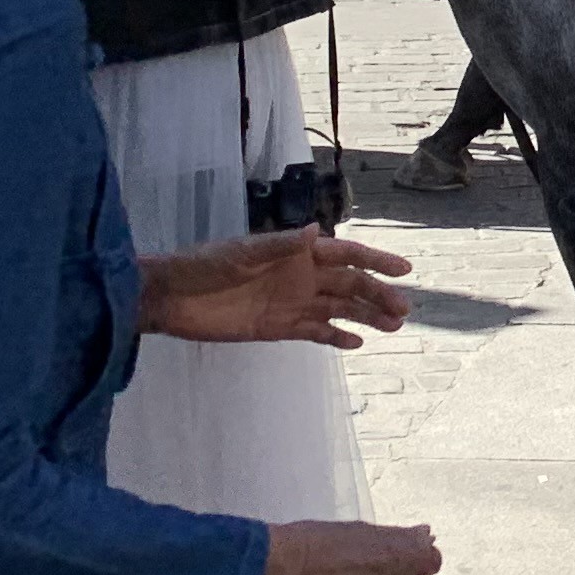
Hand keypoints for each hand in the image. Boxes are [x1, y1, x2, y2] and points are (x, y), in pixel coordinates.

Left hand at [145, 230, 416, 349]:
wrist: (170, 298)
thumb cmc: (204, 266)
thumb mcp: (241, 253)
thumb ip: (280, 245)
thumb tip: (317, 231)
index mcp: (297, 253)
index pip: (346, 254)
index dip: (376, 260)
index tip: (404, 270)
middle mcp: (301, 276)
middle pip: (350, 285)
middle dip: (378, 295)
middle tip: (404, 311)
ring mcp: (292, 303)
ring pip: (339, 309)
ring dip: (366, 316)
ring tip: (393, 327)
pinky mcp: (278, 328)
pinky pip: (315, 332)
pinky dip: (336, 337)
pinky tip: (357, 343)